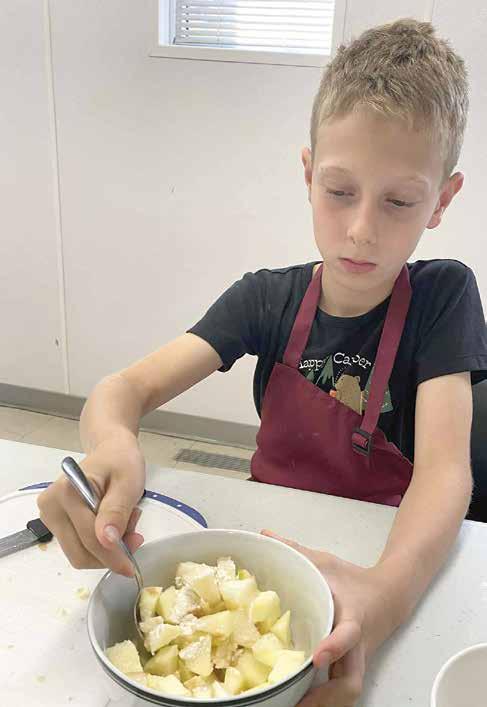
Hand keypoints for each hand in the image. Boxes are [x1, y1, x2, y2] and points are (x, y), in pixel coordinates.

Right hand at [38, 434, 145, 576]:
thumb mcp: (128, 482)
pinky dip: (99, 545)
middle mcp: (50, 506)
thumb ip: (116, 511)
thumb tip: (106, 541)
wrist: (111, 451)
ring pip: (79, 554)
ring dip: (106, 550)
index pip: (89, 538)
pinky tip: (113, 525)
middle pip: (80, 553)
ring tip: (126, 523)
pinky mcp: (56, 524)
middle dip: (110, 553)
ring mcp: (50, 516)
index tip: (133, 566)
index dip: (113, 556)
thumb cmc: (121, 462)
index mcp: (66, 492)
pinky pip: (79, 547)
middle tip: (135, 534)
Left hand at [261, 530, 394, 706]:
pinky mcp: (350, 669)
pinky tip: (296, 704)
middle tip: (296, 706)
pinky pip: (339, 692)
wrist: (389, 595)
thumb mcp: (324, 561)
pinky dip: (321, 701)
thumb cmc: (352, 580)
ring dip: (323, 705)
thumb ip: (294, 550)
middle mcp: (356, 646)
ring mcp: (355, 661)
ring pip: (347, 693)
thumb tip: (264, 534)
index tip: (316, 657)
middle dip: (326, 698)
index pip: (348, 634)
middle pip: (351, 682)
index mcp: (352, 617)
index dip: (334, 647)